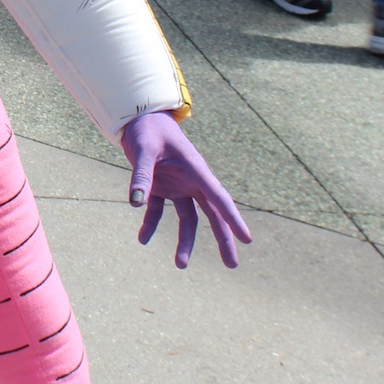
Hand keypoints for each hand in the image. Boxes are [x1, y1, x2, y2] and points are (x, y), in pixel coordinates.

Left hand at [121, 111, 251, 269]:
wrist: (138, 118)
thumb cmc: (148, 129)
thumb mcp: (144, 150)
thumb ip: (141, 176)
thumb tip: (136, 203)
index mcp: (196, 170)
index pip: (219, 198)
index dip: (233, 219)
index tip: (247, 239)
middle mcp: (192, 181)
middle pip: (212, 215)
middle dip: (223, 239)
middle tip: (232, 265)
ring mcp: (179, 186)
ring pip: (189, 220)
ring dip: (185, 242)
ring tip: (180, 265)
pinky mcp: (162, 188)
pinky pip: (159, 211)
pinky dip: (151, 225)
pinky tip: (142, 239)